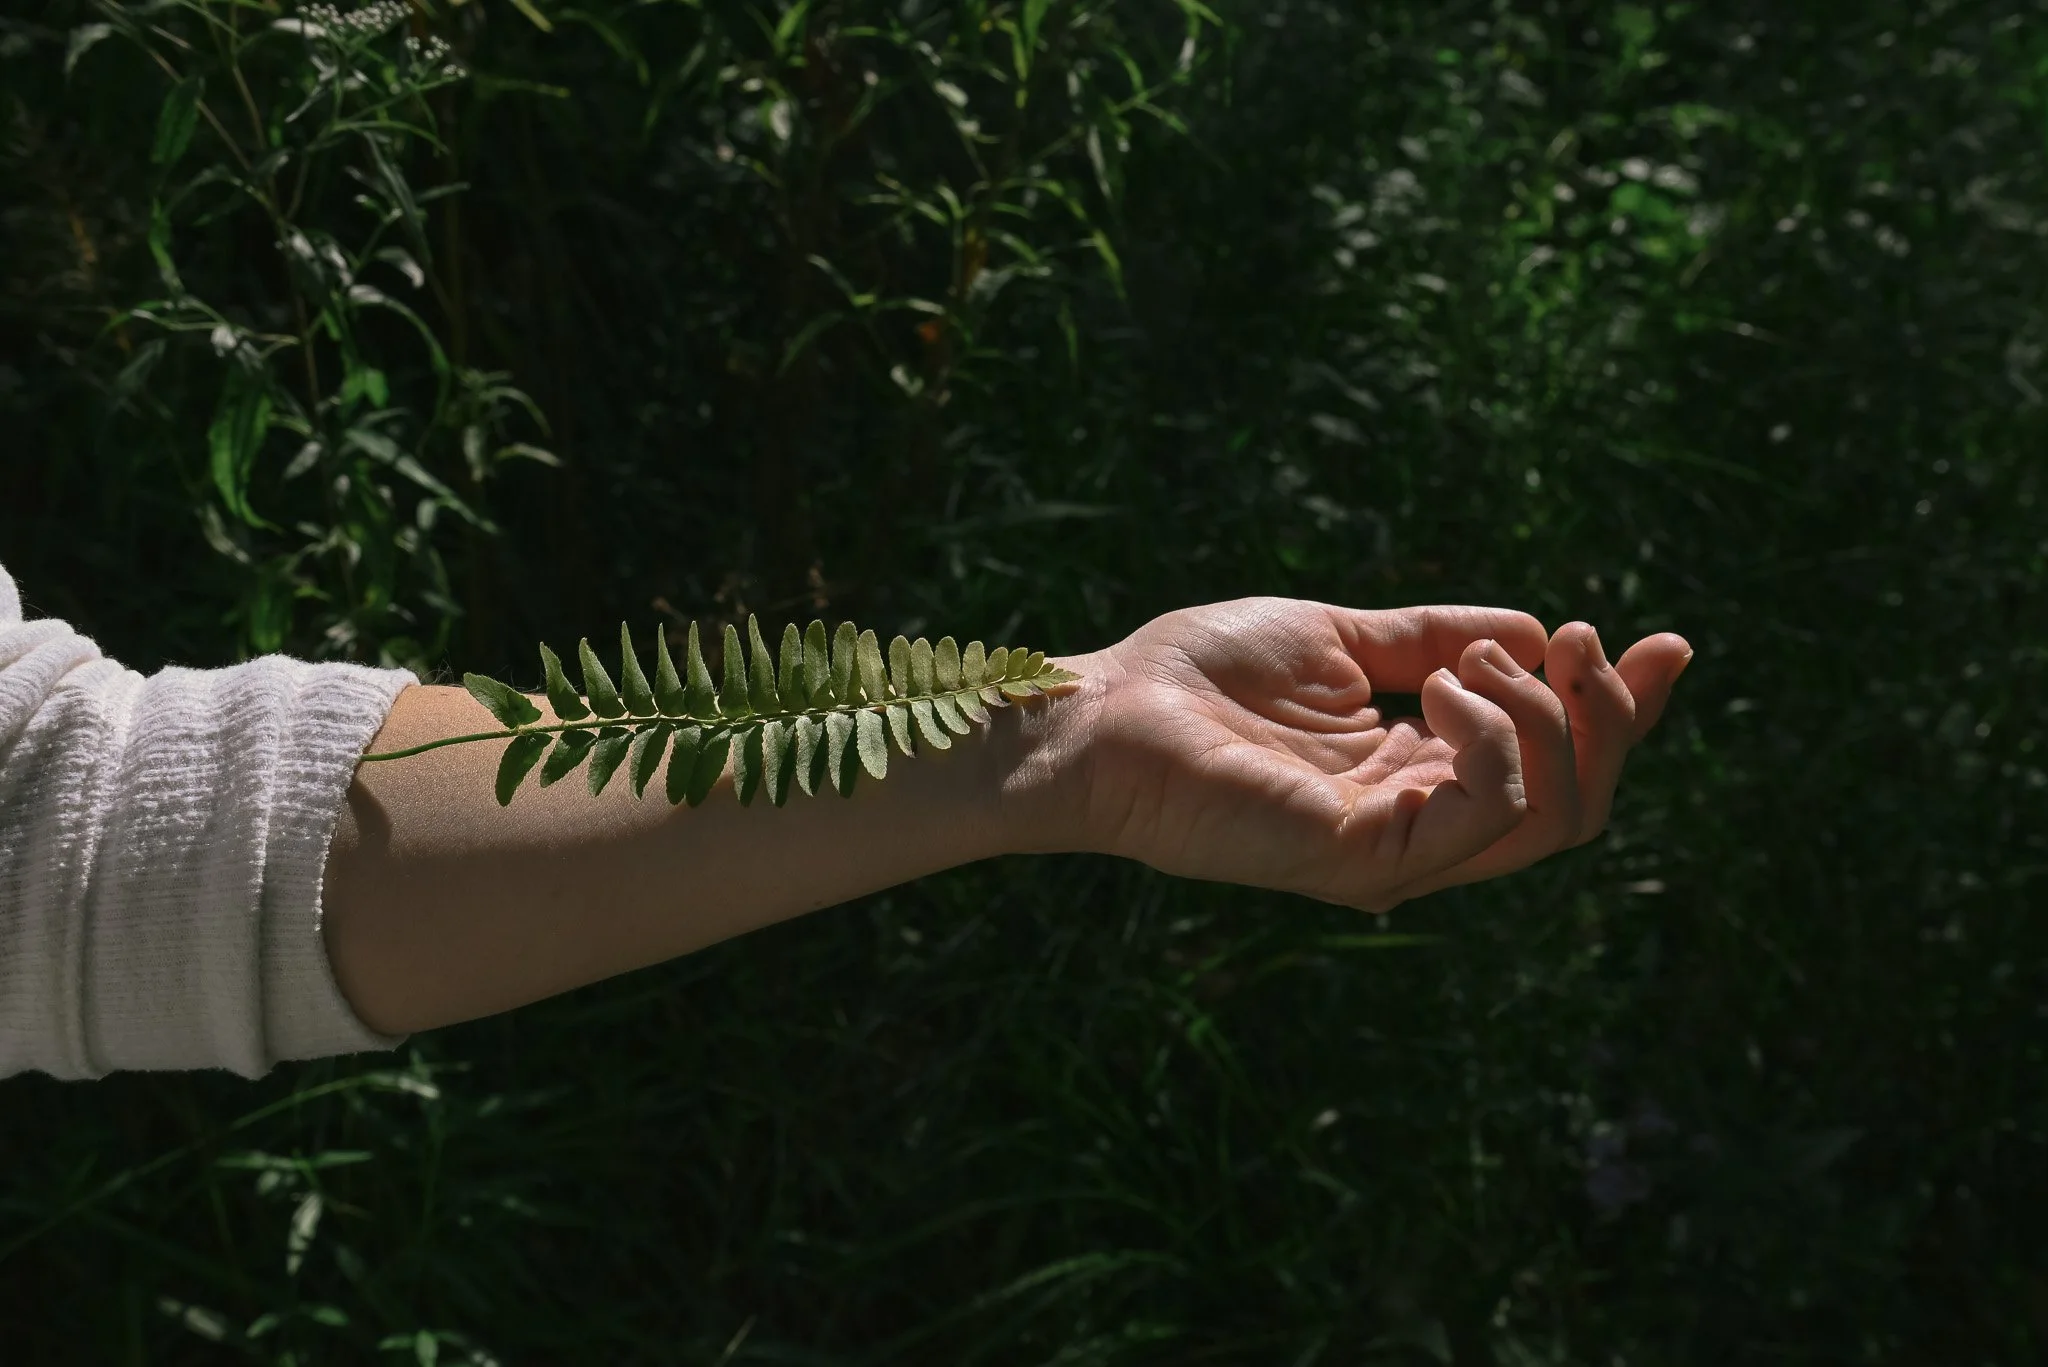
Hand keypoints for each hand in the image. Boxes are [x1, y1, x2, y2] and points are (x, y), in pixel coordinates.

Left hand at [1035, 598, 1691, 912]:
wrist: (1109, 709)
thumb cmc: (1202, 675)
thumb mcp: (1344, 636)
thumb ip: (1437, 637)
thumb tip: (1535, 631)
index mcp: (1417, 776)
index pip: (1553, 767)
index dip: (1622, 712)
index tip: (1665, 644)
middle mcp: (1419, 825)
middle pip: (1574, 803)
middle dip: (1607, 717)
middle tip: (1585, 641)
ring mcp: (1395, 853)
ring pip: (1549, 819)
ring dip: (1546, 721)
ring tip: (1477, 660)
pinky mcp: (1364, 861)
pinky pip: (1482, 815)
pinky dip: (1493, 742)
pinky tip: (1444, 687)